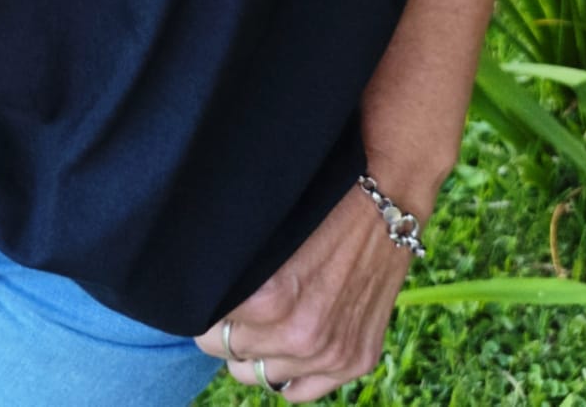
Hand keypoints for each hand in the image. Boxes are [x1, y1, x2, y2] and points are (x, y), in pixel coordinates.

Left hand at [192, 177, 430, 400]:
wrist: (386, 197)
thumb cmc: (320, 203)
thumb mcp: (266, 232)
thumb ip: (235, 270)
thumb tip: (199, 287)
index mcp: (270, 301)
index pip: (207, 332)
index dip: (207, 311)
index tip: (212, 296)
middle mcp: (300, 336)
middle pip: (232, 355)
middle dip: (230, 331)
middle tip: (237, 304)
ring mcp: (332, 353)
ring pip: (263, 376)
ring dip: (257, 352)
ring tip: (262, 320)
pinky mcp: (357, 359)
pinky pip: (300, 390)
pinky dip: (289, 370)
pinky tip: (286, 343)